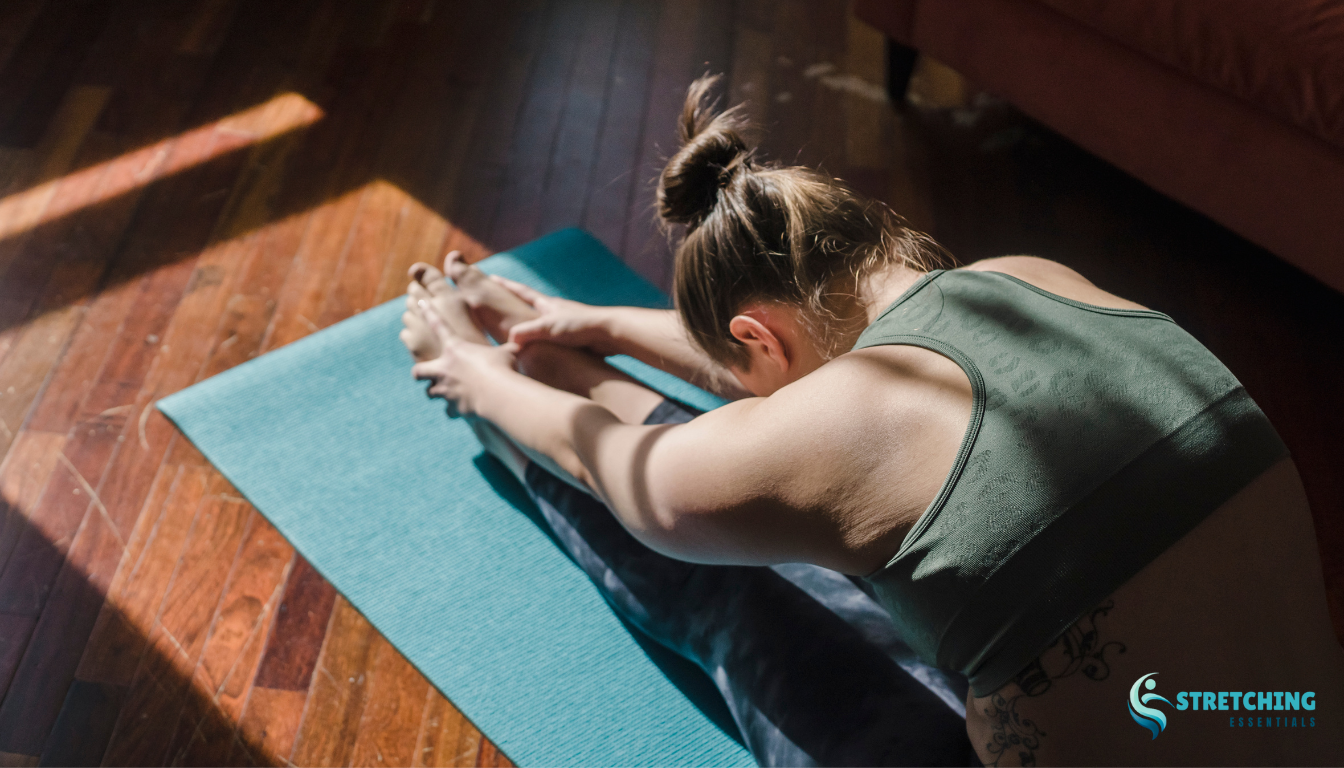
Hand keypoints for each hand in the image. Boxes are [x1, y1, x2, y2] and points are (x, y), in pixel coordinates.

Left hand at [410, 300, 518, 416]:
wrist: (497, 394)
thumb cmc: (503, 368)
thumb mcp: (509, 352)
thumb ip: (509, 349)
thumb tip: (522, 343)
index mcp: (455, 348)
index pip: (438, 324)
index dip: (428, 312)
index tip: (420, 302)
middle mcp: (444, 369)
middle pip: (418, 371)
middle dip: (420, 373)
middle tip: (424, 373)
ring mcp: (446, 390)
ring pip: (430, 393)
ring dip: (437, 393)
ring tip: (447, 394)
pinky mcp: (453, 407)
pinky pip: (449, 411)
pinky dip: (455, 411)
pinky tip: (463, 411)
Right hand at [491, 276, 619, 354]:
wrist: (610, 333)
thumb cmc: (581, 327)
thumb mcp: (549, 328)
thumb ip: (527, 332)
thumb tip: (510, 340)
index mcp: (547, 305)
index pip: (521, 292)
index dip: (505, 285)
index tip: (491, 277)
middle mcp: (555, 312)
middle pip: (529, 305)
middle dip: (514, 302)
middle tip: (499, 299)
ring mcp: (564, 324)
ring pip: (540, 324)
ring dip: (528, 324)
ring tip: (516, 328)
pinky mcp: (573, 339)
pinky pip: (550, 340)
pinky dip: (540, 342)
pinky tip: (539, 350)